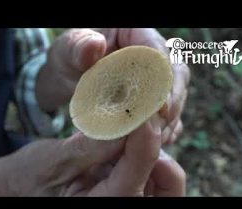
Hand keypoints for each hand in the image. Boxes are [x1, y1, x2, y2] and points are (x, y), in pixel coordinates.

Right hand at [0, 122, 184, 195]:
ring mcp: (126, 198)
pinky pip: (152, 173)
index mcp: (102, 206)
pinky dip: (146, 152)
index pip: (136, 171)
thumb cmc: (31, 179)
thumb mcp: (55, 160)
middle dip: (158, 148)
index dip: (145, 135)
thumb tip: (126, 122)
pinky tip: (129, 135)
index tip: (145, 105)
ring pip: (164, 178)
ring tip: (135, 124)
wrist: (22, 190)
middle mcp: (120, 204)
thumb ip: (91, 146)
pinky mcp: (126, 189)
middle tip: (143, 118)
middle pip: (166, 182)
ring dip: (154, 148)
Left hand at [36, 28, 190, 143]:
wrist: (68, 75)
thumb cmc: (69, 58)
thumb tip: (95, 45)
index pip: (156, 51)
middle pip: (174, 75)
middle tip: (160, 125)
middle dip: (171, 101)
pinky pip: (166, 111)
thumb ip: (79, 48)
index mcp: (134, 34)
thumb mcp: (67, 51)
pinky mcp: (151, 97)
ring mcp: (153, 77)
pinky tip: (157, 141)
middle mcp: (150, 55)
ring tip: (158, 138)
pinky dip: (164, 127)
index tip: (160, 106)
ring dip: (169, 118)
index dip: (161, 78)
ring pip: (174, 95)